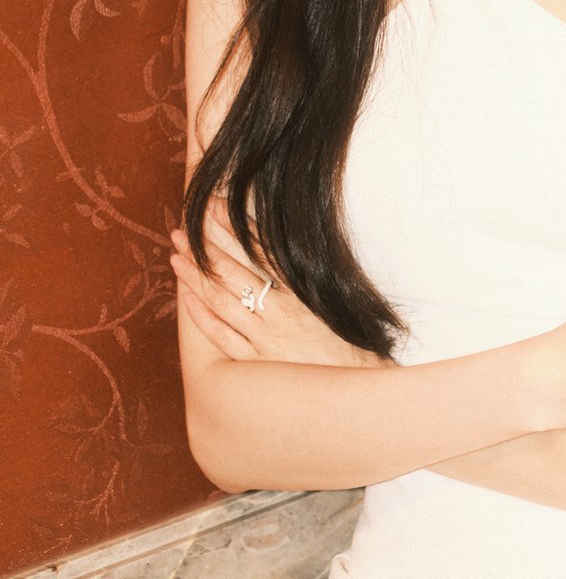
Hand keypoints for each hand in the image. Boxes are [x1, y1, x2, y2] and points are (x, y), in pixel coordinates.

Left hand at [170, 194, 392, 369]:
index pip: (255, 246)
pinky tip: (187, 297)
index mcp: (299, 288)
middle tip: (181, 227)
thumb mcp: (330, 297)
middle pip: (231, 269)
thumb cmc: (350, 340)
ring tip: (175, 254)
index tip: (210, 206)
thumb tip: (275, 242)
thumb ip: (302, 271)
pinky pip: (223, 336)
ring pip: (221, 299)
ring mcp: (264, 337)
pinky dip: (203, 316)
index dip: (230, 225)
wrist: (360, 388)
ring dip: (195, 275)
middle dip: (204, 245)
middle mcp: (279, 309)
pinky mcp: (258, 362)